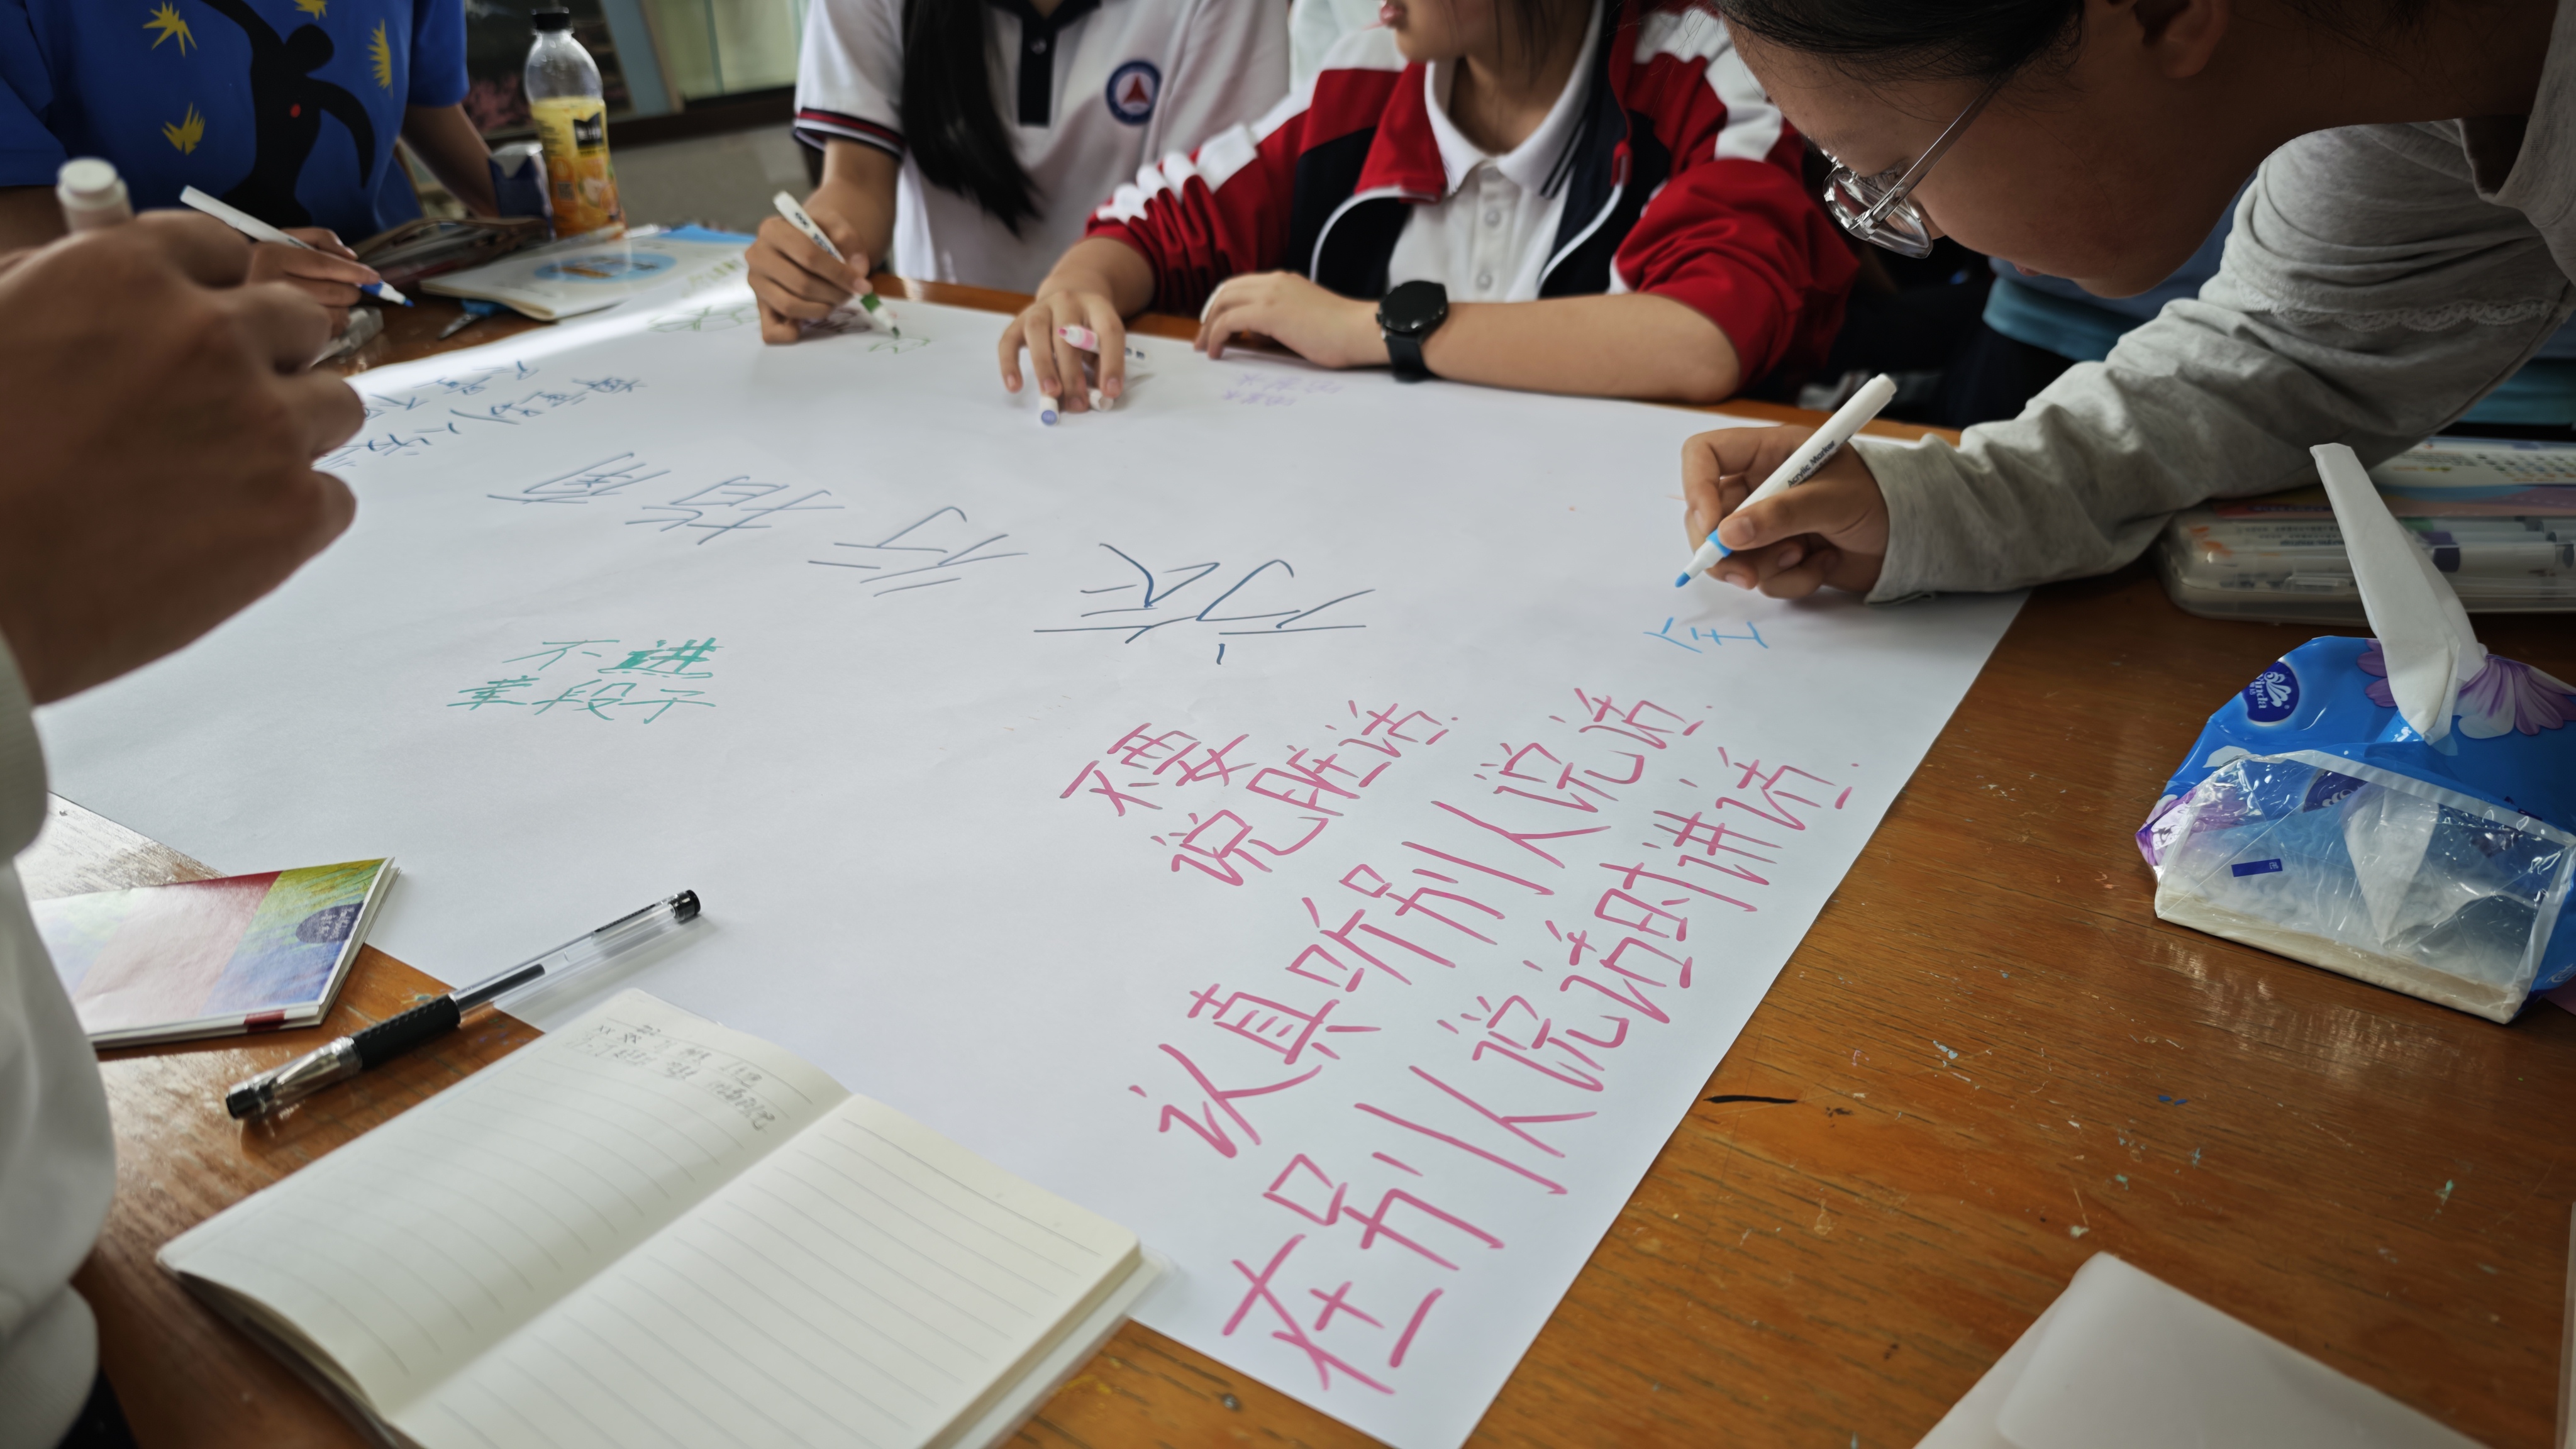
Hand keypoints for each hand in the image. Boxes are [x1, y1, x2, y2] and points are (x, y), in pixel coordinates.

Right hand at [0, 213, 360, 702]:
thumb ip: (60, 291)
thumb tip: (118, 281)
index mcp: (125, 276)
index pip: (217, 249)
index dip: (214, 292)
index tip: (209, 322)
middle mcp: (209, 335)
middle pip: (299, 322)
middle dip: (270, 358)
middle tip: (221, 409)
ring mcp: (264, 423)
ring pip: (335, 405)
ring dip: (291, 434)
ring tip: (217, 480)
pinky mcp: (294, 511)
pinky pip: (335, 497)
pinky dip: (293, 516)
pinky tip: (225, 536)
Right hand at [244, 227, 379, 334]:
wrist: (226, 288)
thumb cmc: (263, 262)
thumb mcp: (285, 238)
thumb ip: (321, 239)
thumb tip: (351, 257)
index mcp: (270, 255)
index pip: (324, 265)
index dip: (355, 272)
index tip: (374, 277)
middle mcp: (269, 284)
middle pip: (335, 292)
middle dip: (350, 290)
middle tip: (347, 288)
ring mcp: (274, 315)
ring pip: (335, 315)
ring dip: (342, 309)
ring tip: (327, 301)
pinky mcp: (282, 337)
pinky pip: (325, 334)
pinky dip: (332, 325)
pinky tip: (318, 316)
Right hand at [747, 209, 871, 344]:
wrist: (800, 240)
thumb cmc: (816, 233)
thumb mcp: (834, 224)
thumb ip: (849, 239)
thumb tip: (859, 270)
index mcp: (773, 230)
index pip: (808, 256)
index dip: (839, 274)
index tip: (862, 285)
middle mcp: (757, 255)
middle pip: (800, 283)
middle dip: (833, 294)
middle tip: (850, 294)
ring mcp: (756, 282)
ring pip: (789, 306)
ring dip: (821, 309)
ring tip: (834, 301)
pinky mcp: (759, 305)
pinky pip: (771, 329)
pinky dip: (792, 333)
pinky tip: (808, 324)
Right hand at [998, 286, 1129, 413]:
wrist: (1068, 298)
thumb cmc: (1088, 329)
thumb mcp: (1103, 340)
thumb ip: (1103, 364)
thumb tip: (1098, 396)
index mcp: (1097, 306)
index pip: (1109, 331)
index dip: (1112, 362)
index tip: (1111, 392)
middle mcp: (1067, 302)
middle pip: (1067, 334)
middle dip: (1072, 373)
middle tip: (1077, 403)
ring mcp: (1040, 308)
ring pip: (1037, 331)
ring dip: (1044, 365)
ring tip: (1051, 393)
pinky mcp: (1018, 320)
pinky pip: (1008, 341)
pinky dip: (1009, 364)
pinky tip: (1014, 386)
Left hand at [1197, 272, 1386, 367]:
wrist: (1360, 330)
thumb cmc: (1342, 332)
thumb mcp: (1304, 319)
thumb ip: (1280, 321)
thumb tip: (1258, 333)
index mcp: (1284, 281)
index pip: (1242, 285)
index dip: (1223, 303)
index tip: (1215, 323)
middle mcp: (1274, 281)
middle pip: (1226, 290)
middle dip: (1209, 313)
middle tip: (1202, 336)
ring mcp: (1270, 294)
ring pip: (1223, 302)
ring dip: (1208, 325)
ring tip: (1204, 347)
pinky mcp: (1268, 312)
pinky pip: (1228, 321)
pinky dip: (1215, 335)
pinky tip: (1216, 352)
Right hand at [1680, 425, 1888, 597]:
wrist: (1914, 537)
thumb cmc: (1882, 498)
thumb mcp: (1834, 499)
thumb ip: (1781, 514)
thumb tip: (1728, 535)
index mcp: (1768, 452)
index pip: (1705, 455)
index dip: (1696, 487)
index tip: (1711, 526)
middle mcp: (1760, 486)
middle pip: (1706, 516)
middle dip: (1722, 550)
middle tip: (1744, 575)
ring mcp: (1767, 523)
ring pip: (1731, 554)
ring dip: (1766, 567)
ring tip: (1806, 557)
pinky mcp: (1778, 555)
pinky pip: (1762, 576)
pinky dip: (1791, 580)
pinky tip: (1823, 564)